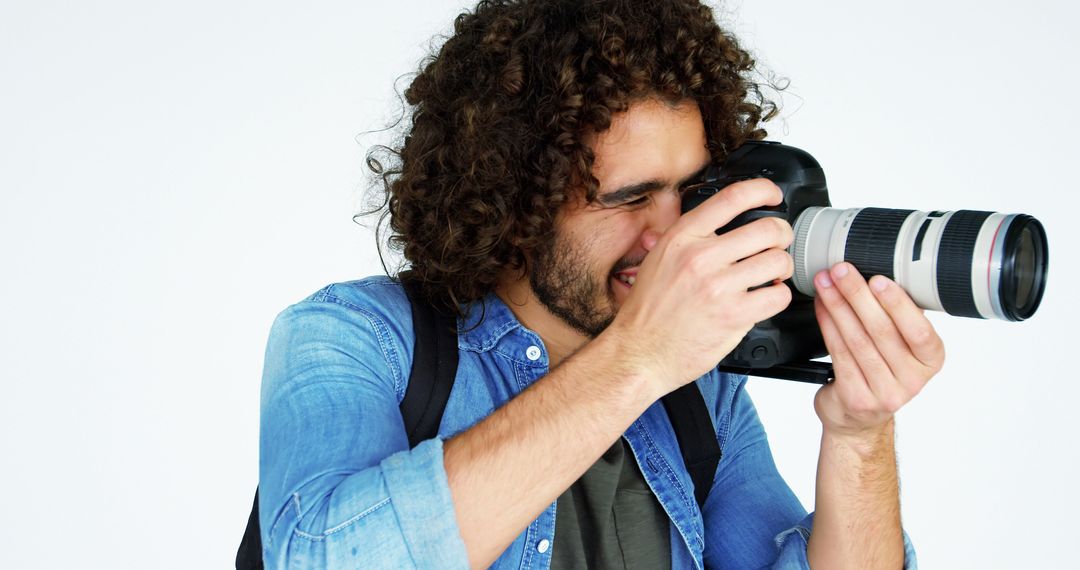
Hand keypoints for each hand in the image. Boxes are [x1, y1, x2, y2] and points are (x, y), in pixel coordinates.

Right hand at [606, 179, 794, 396]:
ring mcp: (718, 286)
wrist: (639, 352)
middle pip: (767, 229)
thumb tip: (707, 220)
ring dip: (782, 267)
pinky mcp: (733, 315)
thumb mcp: (656, 261)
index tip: (772, 196)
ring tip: (772, 275)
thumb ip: (683, 238)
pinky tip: (765, 298)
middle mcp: (700, 257)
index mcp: (682, 238)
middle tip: (778, 244)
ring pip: (778, 261)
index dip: (763, 191)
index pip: (732, 198)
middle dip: (782, 235)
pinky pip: (777, 296)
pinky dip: (778, 296)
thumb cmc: (646, 312)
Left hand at [812, 262, 944, 438]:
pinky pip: (839, 353)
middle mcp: (912, 379)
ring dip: (838, 306)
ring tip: (825, 283)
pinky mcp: (856, 397)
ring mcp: (884, 392)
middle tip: (841, 271)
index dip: (898, 304)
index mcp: (930, 360)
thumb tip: (880, 272)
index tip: (877, 279)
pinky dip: (828, 324)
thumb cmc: (881, 372)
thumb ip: (898, 318)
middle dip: (858, 295)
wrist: (859, 419)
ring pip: (857, 340)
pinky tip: (821, 307)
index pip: (919, 330)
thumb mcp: (902, 347)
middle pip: (882, 331)